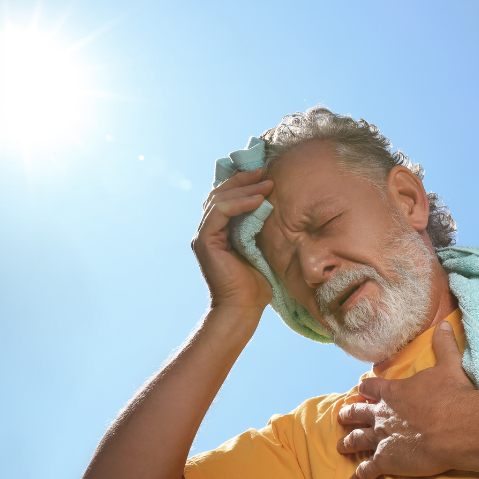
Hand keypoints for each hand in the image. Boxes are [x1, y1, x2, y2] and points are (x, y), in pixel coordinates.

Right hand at [192, 168, 274, 310]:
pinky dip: (239, 202)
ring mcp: (204, 235)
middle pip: (219, 193)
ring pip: (219, 199)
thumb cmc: (256, 284)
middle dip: (243, 179)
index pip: (225, 197)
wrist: (244, 308)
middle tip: (265, 170)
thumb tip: (273, 205)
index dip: (243, 182)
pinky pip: (220, 212)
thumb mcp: (261, 247)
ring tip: (266, 183)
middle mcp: (208, 230)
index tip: (265, 173)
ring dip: (244, 188)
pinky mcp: (205, 241)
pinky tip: (258, 199)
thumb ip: (259, 226)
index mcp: (218, 231)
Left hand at [337, 321, 478, 478]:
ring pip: (357, 441)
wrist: (456, 427)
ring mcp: (381, 438)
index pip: (370, 387)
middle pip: (357, 413)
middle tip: (341, 417)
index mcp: (393, 392)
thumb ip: (444, 345)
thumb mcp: (449, 365)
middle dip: (348, 415)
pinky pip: (367, 471)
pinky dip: (358, 478)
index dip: (365, 389)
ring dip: (348, 444)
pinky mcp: (386, 461)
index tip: (360, 389)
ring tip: (340, 447)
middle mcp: (382, 414)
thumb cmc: (453, 396)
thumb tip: (446, 325)